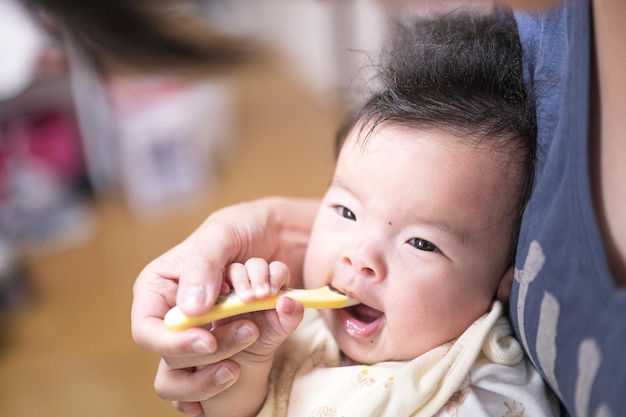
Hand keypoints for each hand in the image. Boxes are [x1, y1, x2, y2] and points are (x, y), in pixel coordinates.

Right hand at [130, 197, 319, 412]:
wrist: (279, 233)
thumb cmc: (241, 227)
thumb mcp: (219, 235)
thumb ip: (202, 267)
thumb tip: (189, 311)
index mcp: (158, 289)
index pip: (147, 331)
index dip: (173, 344)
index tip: (209, 343)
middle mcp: (176, 313)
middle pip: (178, 356)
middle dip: (217, 346)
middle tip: (250, 329)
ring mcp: (204, 329)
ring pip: (204, 366)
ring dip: (235, 350)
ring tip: (258, 328)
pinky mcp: (230, 337)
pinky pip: (231, 361)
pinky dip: (253, 350)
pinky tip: (265, 334)